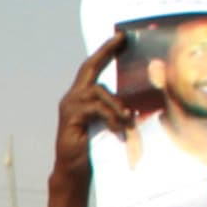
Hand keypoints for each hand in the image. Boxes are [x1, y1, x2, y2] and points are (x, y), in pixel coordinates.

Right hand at [56, 32, 132, 167]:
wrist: (74, 171)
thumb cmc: (95, 148)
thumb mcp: (110, 122)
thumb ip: (116, 108)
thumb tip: (137, 99)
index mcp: (82, 97)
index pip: (93, 68)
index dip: (105, 51)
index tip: (120, 35)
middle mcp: (72, 97)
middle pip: (89, 68)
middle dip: (105, 52)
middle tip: (121, 39)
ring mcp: (69, 107)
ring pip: (98, 91)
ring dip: (116, 104)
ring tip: (126, 119)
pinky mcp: (70, 118)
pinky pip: (96, 108)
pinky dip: (110, 116)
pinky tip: (116, 128)